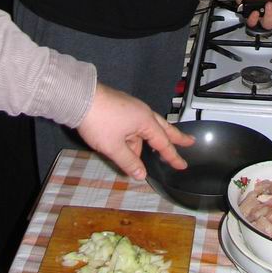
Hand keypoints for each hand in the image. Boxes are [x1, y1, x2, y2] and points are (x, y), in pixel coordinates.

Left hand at [77, 84, 194, 179]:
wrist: (81, 98)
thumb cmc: (99, 122)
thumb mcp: (114, 147)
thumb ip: (129, 161)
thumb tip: (142, 174)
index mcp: (145, 121)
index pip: (163, 142)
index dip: (173, 156)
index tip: (183, 165)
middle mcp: (142, 112)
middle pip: (164, 128)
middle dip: (176, 137)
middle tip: (190, 142)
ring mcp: (132, 108)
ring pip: (148, 127)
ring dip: (149, 141)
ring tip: (147, 154)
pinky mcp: (122, 107)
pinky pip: (135, 124)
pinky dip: (137, 136)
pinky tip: (128, 145)